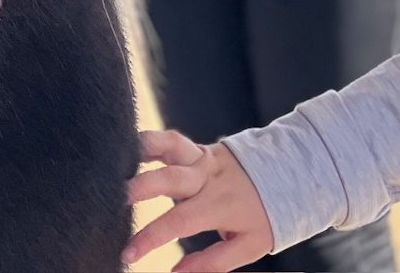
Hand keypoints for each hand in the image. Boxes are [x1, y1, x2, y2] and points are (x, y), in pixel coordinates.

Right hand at [124, 130, 273, 271]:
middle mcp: (208, 177)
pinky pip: (171, 140)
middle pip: (169, 178)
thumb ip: (213, 262)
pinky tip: (125, 146)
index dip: (150, 237)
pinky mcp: (197, 148)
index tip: (127, 253)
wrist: (286, 174)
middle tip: (113, 200)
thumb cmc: (265, 214)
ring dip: (141, 151)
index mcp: (219, 203)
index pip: (178, 221)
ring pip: (170, 146)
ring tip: (113, 161)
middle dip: (139, 188)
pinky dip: (148, 141)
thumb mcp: (248, 245)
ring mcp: (202, 158)